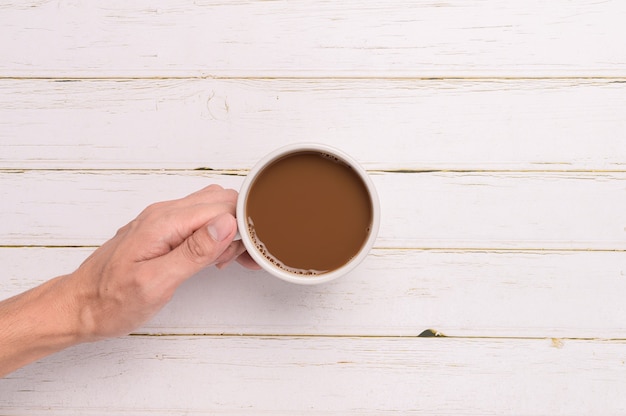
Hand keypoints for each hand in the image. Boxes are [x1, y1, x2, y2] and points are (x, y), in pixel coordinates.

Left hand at [67, 184, 258, 340]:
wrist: (79, 306)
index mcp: (164, 222)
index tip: (252, 252)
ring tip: (230, 262)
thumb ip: (194, 251)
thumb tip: (227, 223)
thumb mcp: (156, 282)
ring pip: (212, 208)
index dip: (245, 227)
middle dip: (242, 225)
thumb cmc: (111, 301)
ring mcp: (162, 220)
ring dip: (230, 230)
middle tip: (244, 259)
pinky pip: (198, 220)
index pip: (222, 206)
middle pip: (220, 200)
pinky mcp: (163, 230)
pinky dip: (216, 234)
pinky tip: (217, 257)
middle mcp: (164, 213)